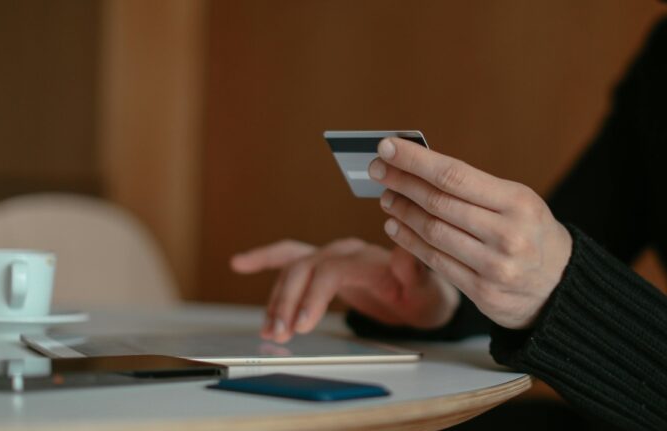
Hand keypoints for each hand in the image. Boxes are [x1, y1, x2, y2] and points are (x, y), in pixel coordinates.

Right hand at [231, 238, 459, 342]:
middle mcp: (346, 252)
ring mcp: (330, 256)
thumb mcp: (427, 289)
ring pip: (293, 269)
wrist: (422, 293)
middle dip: (288, 302)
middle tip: (279, 334)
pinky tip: (240, 263)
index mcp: (368, 258)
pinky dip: (264, 259)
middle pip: (307, 269)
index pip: (332, 270)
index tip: (302, 325)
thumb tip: (403, 253)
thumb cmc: (423, 294)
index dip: (314, 295)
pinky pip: (289, 257)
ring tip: (269, 329)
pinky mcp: (321, 265)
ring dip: (276, 299)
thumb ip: (414, 272)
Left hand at [368, 137, 571, 328]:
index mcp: (518, 202)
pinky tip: (395, 225)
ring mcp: (494, 266)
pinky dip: (409, 241)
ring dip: (402, 211)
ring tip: (386, 197)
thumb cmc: (532, 235)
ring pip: (433, 231)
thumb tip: (420, 167)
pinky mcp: (482, 292)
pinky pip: (435, 261)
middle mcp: (507, 233)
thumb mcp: (518, 203)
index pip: (454, 175)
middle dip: (401, 182)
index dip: (415, 160)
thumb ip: (474, 189)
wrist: (561, 288)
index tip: (387, 146)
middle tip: (377, 169)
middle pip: (438, 202)